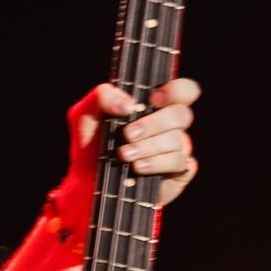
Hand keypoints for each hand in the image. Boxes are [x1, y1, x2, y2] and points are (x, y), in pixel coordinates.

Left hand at [52, 76, 199, 235]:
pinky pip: (180, 164)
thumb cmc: (91, 142)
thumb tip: (129, 104)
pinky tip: (139, 168)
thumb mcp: (86, 112)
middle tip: (128, 134)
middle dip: (154, 124)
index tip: (152, 101)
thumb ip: (104, 96)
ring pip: (178, 141)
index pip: (184, 91)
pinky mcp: (177, 173)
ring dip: (149, 147)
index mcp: (156, 105)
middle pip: (182, 115)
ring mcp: (176, 149)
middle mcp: (170, 126)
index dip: (176, 91)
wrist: (87, 179)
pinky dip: (158, 164)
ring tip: (125, 155)